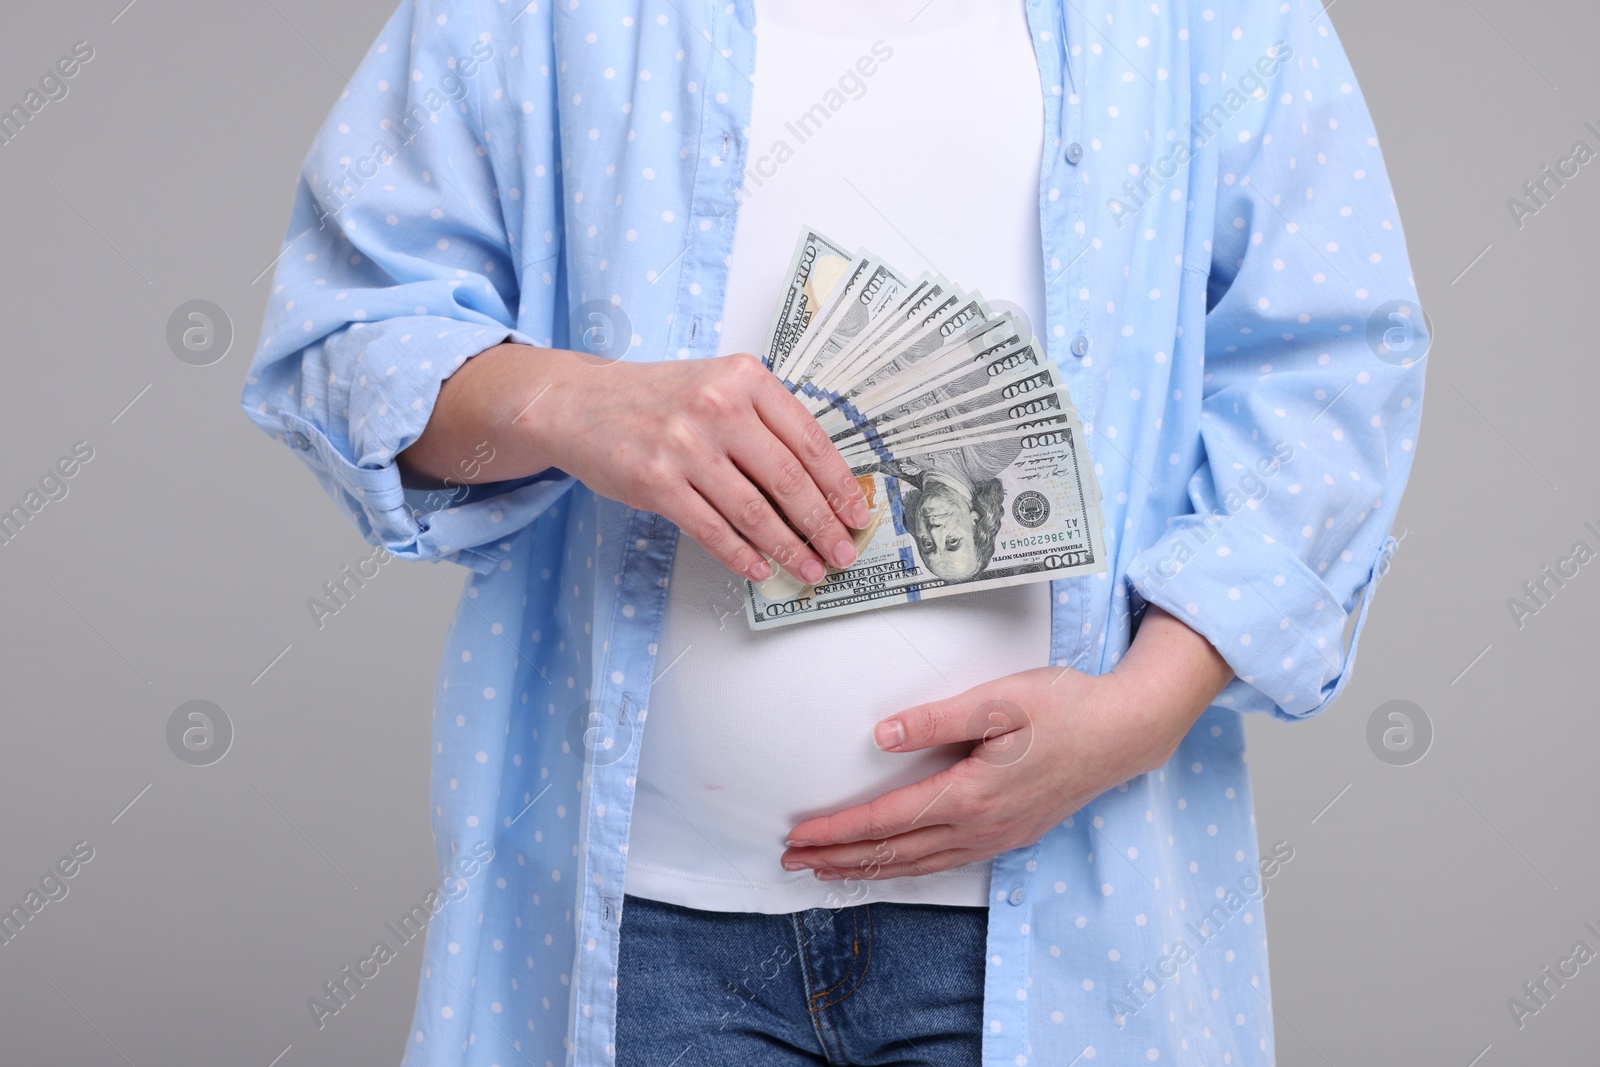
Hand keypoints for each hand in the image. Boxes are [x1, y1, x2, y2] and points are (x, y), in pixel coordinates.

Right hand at [397, 344, 871, 582]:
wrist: (579, 401)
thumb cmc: (657, 399)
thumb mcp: (718, 385)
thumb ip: (765, 422)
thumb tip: (819, 485)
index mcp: (745, 378)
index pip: (809, 439)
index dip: (839, 484)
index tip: (857, 514)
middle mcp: (717, 407)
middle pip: (789, 479)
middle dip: (823, 524)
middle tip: (842, 553)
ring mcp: (684, 445)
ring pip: (753, 510)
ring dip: (788, 548)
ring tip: (809, 568)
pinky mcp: (655, 481)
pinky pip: (711, 529)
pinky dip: (741, 555)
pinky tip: (760, 568)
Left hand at [779, 605, 1233, 884]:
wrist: (1126, 732)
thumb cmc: (1065, 708)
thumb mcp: (1000, 701)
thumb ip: (936, 719)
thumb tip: (881, 737)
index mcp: (970, 795)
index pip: (887, 821)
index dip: (837, 831)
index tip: (797, 836)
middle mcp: (980, 827)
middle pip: (894, 853)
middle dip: (839, 859)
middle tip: (790, 862)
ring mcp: (997, 837)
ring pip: (918, 865)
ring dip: (869, 869)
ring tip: (828, 871)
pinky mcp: (1010, 835)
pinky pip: (944, 862)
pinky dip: (907, 868)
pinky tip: (893, 865)